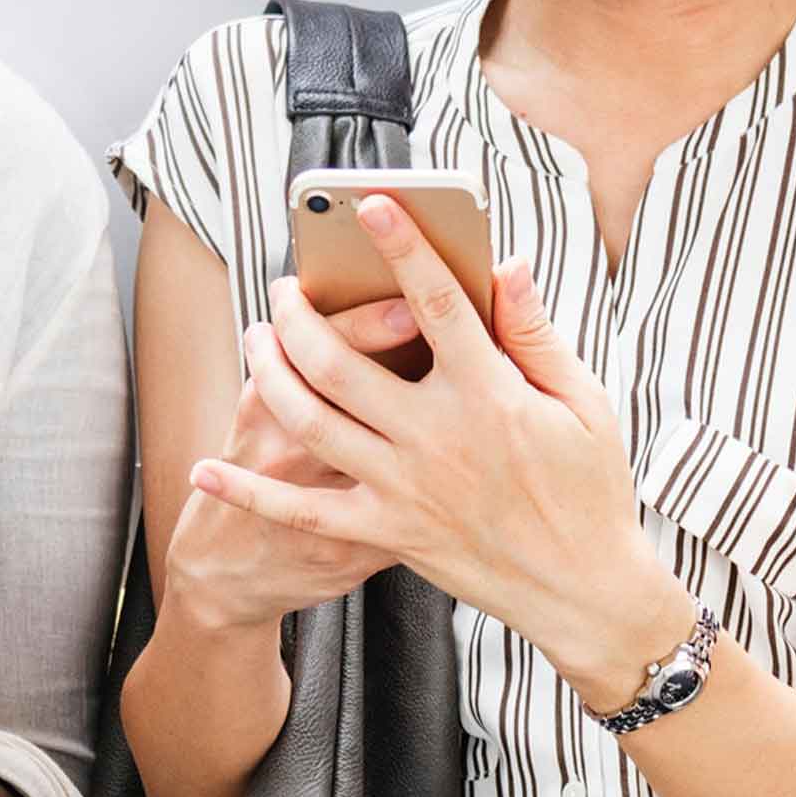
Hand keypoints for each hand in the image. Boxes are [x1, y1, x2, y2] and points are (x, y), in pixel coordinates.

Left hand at [189, 197, 682, 708]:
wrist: (583, 590)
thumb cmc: (589, 489)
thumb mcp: (582, 404)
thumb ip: (534, 334)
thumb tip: (505, 267)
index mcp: (489, 394)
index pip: (437, 302)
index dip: (404, 247)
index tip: (372, 205)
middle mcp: (436, 437)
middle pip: (341, 360)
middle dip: (299, 313)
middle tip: (282, 287)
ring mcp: (404, 488)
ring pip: (311, 421)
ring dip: (270, 374)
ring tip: (255, 340)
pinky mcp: (387, 533)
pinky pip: (302, 512)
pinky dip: (248, 492)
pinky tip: (206, 471)